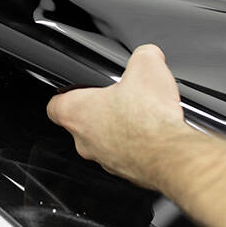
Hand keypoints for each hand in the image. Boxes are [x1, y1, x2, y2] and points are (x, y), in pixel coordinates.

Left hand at [46, 44, 191, 189]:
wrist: (170, 154)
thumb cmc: (149, 117)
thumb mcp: (146, 66)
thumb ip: (142, 54)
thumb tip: (148, 54)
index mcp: (77, 113)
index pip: (55, 105)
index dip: (65, 95)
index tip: (77, 90)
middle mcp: (84, 141)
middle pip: (81, 124)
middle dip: (99, 111)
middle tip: (119, 99)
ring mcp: (104, 159)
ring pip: (103, 142)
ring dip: (118, 130)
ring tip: (141, 115)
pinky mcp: (126, 172)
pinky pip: (125, 156)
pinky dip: (136, 146)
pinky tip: (154, 133)